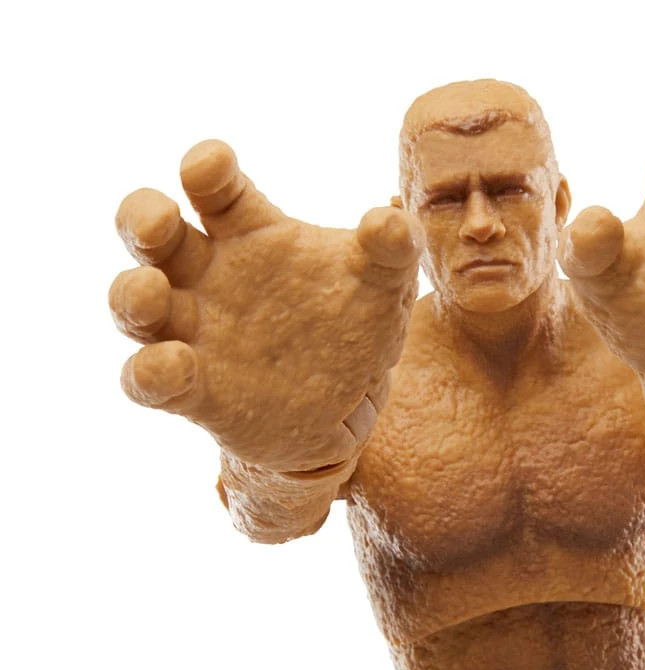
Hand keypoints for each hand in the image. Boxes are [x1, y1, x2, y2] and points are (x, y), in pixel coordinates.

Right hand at [110, 140, 422, 470]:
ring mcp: (191, 332)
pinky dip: (151, 373)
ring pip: (132, 305)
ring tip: (155, 293)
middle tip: (159, 221)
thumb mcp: (385, 285)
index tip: (212, 166)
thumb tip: (391, 217)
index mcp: (249, 234)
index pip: (213, 187)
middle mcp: (207, 276)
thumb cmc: (356, 327)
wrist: (351, 409)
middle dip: (141, 220)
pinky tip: (174, 367)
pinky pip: (147, 379)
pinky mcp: (190, 392)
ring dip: (132, 295)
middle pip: (149, 232)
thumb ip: (392, 247)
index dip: (205, 169)